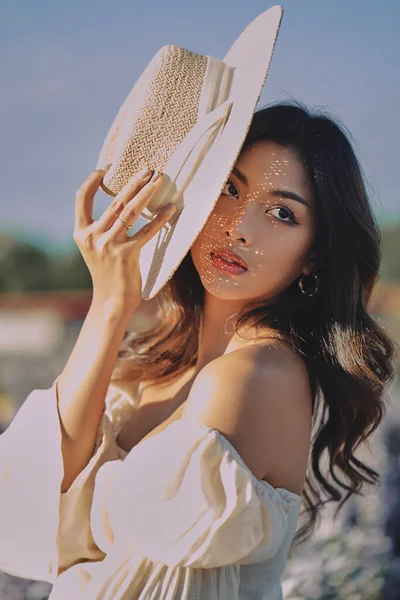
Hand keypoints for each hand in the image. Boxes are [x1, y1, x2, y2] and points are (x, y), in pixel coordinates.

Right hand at [73, 166, 175, 317]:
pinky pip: (146, 231)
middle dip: (133, 182)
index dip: (92, 181)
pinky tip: (170, 209)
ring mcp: (109, 245)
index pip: (81, 199)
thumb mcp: (95, 248)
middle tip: (148, 169)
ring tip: (158, 179)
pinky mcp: (127, 255)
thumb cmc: (107, 271)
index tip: (106, 169)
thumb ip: (100, 227)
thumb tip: (121, 200)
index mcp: (81, 233)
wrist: (110, 301)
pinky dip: (160, 218)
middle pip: (114, 201)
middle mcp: (93, 237)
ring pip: (130, 211)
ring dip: (146, 192)